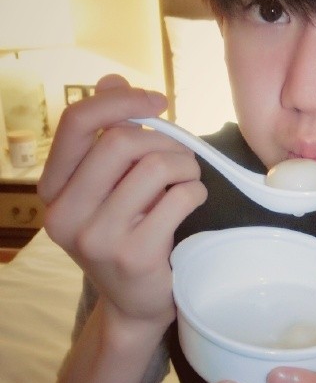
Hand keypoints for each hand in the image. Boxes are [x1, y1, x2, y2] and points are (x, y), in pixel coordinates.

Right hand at [39, 75, 206, 337]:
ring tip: (188, 181)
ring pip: (156, 166)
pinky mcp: (134, 256)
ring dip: (186, 166)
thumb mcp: (107, 187)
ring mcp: (97, 238)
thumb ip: (105, 135)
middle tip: (180, 158)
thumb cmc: (128, 234)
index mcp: (53, 191)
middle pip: (121, 141)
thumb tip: (108, 79)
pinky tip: (192, 203)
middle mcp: (65, 215)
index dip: (120, 101)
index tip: (158, 102)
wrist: (137, 304)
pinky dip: (196, 192)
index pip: (75, 123)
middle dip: (164, 139)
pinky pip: (180, 197)